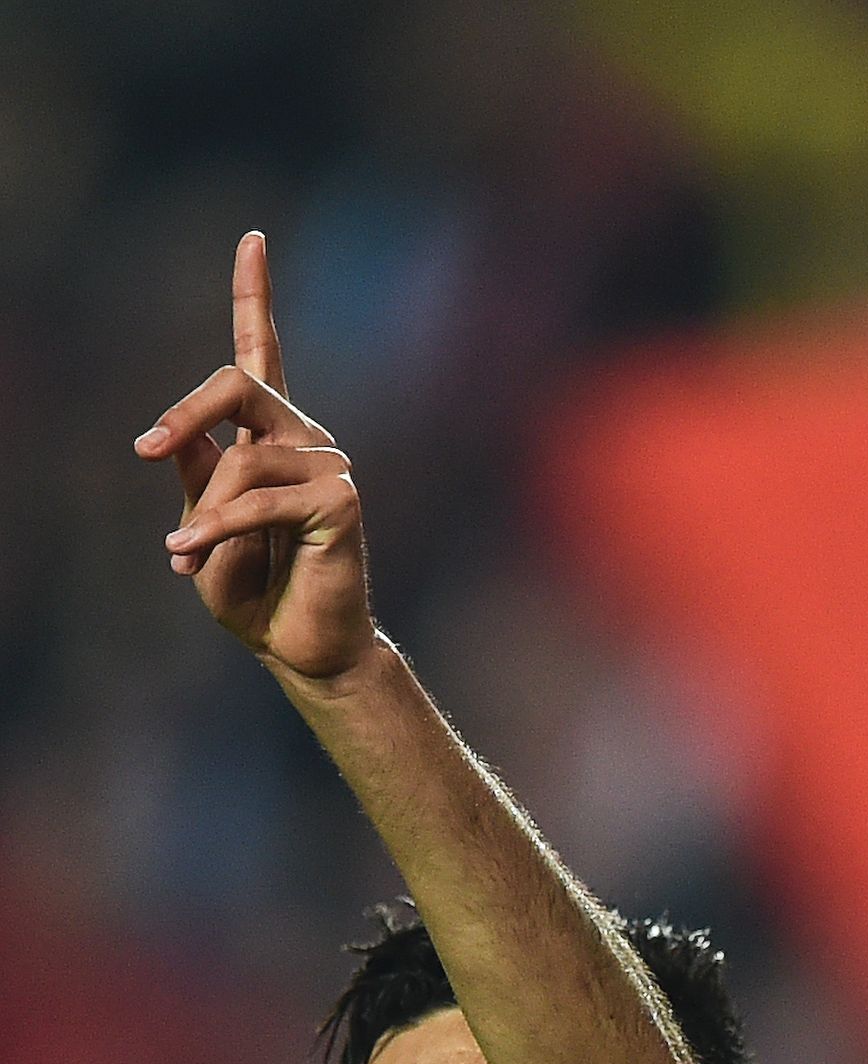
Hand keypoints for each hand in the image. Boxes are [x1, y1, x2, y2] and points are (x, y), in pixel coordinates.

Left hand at [136, 230, 373, 685]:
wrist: (298, 643)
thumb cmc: (249, 583)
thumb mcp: (200, 517)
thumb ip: (195, 471)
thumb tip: (181, 435)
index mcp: (268, 433)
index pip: (261, 349)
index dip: (255, 292)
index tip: (253, 238)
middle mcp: (304, 438)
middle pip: (240, 382)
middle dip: (185, 412)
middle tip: (147, 450)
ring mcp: (329, 468)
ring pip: (244, 459)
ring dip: (204, 512)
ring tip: (183, 554)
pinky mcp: (342, 504)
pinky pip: (260, 499)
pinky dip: (217, 530)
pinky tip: (189, 556)